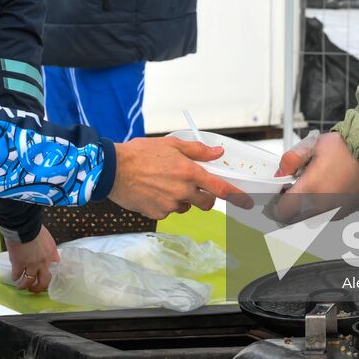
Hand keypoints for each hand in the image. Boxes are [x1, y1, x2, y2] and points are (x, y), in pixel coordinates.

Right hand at [6, 226, 59, 293]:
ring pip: (29, 281)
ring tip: (21, 287)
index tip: (46, 278)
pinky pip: (17, 276)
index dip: (50, 276)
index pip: (55, 270)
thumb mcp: (48, 239)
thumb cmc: (35, 228)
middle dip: (39, 288)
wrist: (23, 225)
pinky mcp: (19, 265)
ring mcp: (31, 265)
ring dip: (25, 286)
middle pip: (44, 281)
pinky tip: (14, 278)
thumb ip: (49, 249)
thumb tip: (50, 256)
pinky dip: (15, 277)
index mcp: (51, 254)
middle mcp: (43, 262)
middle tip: (34, 289)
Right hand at [107, 137, 252, 217]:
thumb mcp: (171, 145)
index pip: (220, 188)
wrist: (112, 169)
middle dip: (204, 196)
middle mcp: (182, 190)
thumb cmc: (140, 154)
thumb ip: (197, 150)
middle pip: (206, 203)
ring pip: (186, 207)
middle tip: (193, 186)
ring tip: (164, 184)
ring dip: (182, 199)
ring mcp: (170, 204)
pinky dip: (165, 203)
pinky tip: (153, 191)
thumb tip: (217, 152)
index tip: (246, 202)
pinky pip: (169, 211)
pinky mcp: (157, 213)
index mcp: (189, 172)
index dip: (236, 196)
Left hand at [272, 132, 358, 222]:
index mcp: (309, 190)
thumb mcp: (312, 145)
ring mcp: (332, 212)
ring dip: (300, 209)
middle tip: (287, 192)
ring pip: (306, 220)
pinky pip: (322, 217)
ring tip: (305, 190)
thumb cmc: (345, 149)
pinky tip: (321, 191)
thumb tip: (280, 174)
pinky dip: (316, 209)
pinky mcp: (342, 213)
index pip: (281, 211)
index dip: (273, 205)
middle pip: (292, 220)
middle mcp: (320, 206)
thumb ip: (290, 160)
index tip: (275, 195)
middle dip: (285, 208)